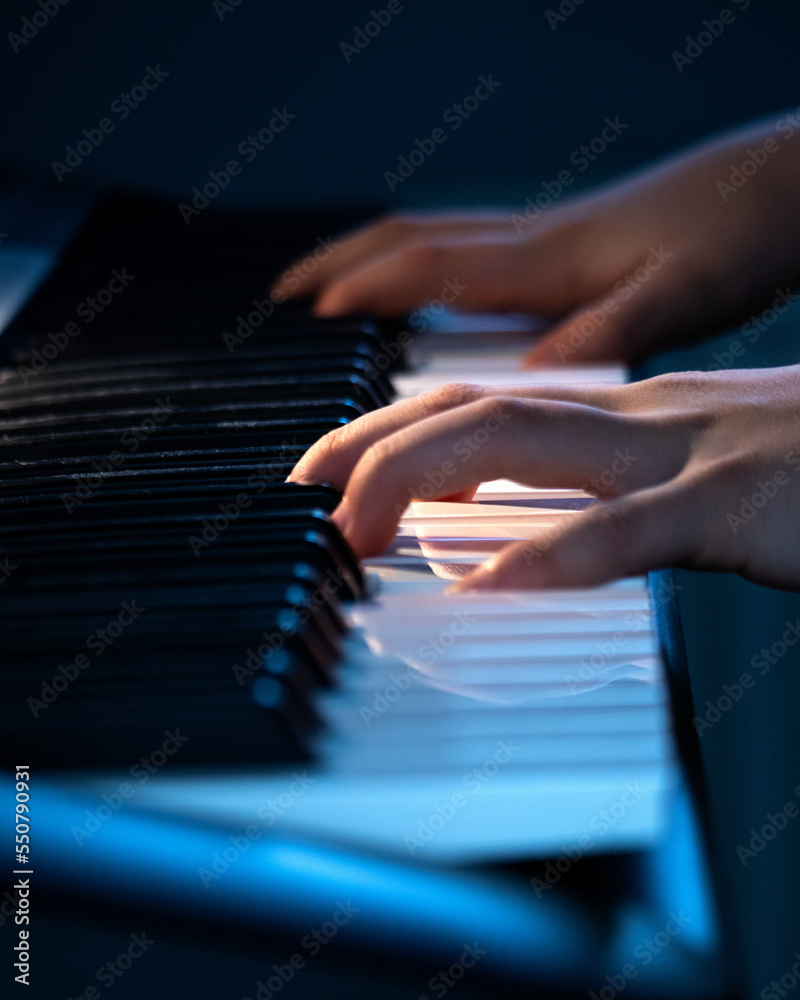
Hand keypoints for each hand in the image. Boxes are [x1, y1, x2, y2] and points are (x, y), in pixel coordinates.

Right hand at [272, 117, 799, 364]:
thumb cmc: (734, 237)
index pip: (429, 263)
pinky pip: (466, 251)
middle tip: (284, 293)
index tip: (306, 315)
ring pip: (433, 238)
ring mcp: (542, 242)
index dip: (363, 287)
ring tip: (329, 289)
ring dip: (371, 259)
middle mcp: (531, 244)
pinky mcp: (562, 251)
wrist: (774, 188)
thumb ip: (607, 330)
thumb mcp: (681, 295)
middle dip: (340, 262)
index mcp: (545, 259)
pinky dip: (421, 268)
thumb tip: (533, 377)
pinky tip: (427, 298)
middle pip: (410, 240)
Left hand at [288, 367, 799, 590]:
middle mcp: (638, 419)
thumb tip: (521, 537)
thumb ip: (605, 494)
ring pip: (527, 442)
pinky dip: (557, 555)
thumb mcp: (687, 472)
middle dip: (374, 447)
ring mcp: (686, 453)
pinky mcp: (738, 505)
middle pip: (475, 409)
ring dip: (423, 479)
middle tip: (306, 499)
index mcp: (624, 418)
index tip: (324, 473)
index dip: (390, 430)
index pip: (479, 403)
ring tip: (353, 530)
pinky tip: (489, 587)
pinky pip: (633, 528)